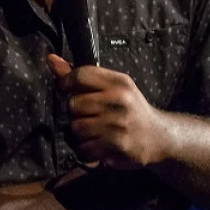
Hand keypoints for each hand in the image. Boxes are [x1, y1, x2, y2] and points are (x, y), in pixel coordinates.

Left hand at [47, 54, 172, 170]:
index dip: (66, 83)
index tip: (66, 90)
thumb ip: (80, 75)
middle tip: (89, 116)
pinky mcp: (118, 145)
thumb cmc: (128, 109)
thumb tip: (50, 59)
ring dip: (80, 133)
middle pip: (73, 104)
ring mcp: (119, 123)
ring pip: (76, 128)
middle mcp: (120, 100)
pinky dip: (87, 150)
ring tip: (95, 131)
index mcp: (119, 82)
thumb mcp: (111, 87)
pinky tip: (99, 145)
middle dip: (76, 113)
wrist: (159, 137)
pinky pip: (84, 148)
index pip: (80, 75)